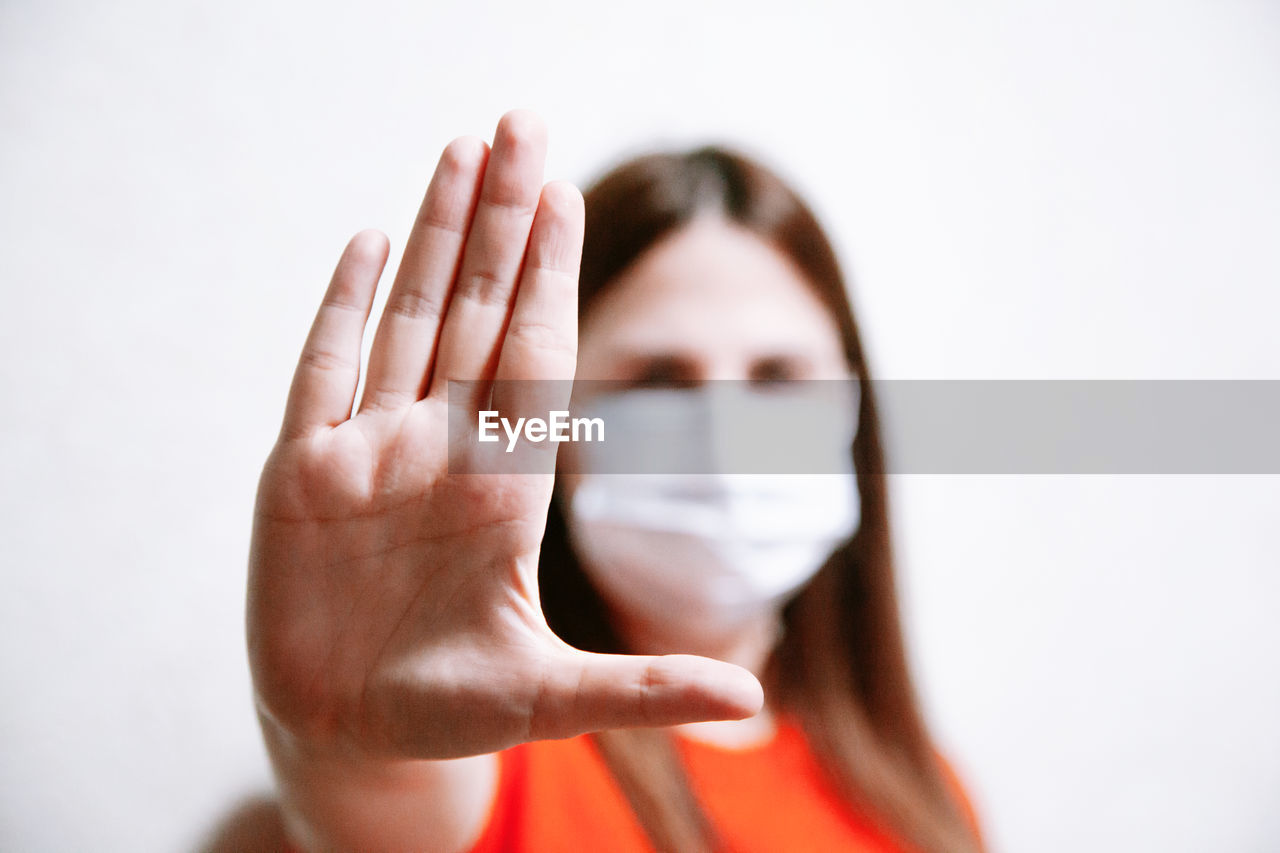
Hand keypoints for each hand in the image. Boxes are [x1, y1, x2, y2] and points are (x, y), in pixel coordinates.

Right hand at [247, 111, 762, 764]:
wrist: (352, 734)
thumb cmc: (451, 714)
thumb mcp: (552, 701)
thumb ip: (645, 690)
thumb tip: (751, 708)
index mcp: (504, 486)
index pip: (534, 356)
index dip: (551, 276)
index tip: (568, 197)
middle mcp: (441, 450)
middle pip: (478, 312)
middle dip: (502, 221)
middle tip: (524, 125)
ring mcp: (369, 453)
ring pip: (407, 319)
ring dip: (434, 236)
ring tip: (461, 152)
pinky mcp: (299, 476)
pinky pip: (322, 372)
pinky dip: (341, 308)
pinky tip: (368, 243)